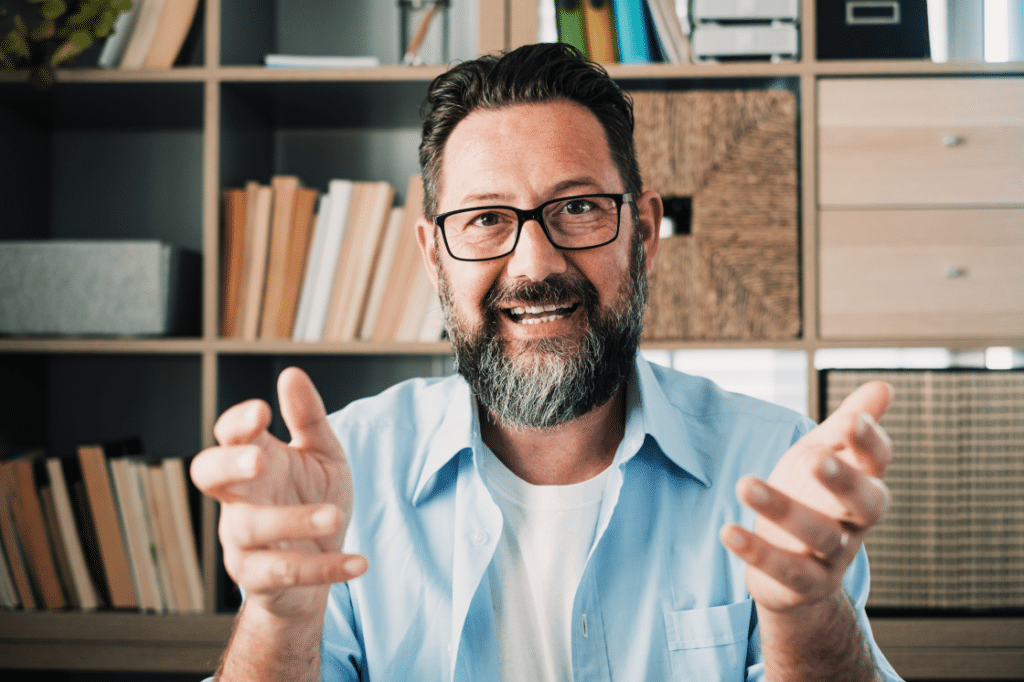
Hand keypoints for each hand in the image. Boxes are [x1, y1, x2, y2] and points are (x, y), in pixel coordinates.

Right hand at [191, 367, 367, 619]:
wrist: (322, 567)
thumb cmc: (314, 500)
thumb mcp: (322, 455)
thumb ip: (308, 418)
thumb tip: (292, 373)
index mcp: (254, 462)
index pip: (229, 435)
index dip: (238, 423)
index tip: (262, 410)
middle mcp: (239, 499)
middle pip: (208, 474)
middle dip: (228, 465)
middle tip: (258, 460)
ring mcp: (242, 541)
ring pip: (252, 528)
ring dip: (292, 520)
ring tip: (333, 515)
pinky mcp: (259, 578)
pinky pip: (286, 574)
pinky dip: (325, 568)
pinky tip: (360, 561)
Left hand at [721, 381, 893, 613]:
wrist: (798, 576)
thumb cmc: (813, 500)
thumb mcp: (824, 457)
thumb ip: (847, 426)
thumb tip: (883, 386)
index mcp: (864, 486)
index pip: (877, 463)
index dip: (868, 442)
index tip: (850, 419)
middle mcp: (856, 523)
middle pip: (865, 504)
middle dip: (842, 480)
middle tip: (814, 458)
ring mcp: (833, 557)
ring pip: (818, 534)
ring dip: (781, 509)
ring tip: (744, 483)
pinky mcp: (804, 584)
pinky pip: (785, 571)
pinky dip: (757, 551)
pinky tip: (727, 530)